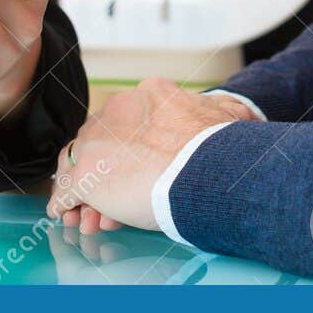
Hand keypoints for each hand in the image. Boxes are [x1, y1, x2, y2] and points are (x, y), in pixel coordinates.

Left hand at [46, 79, 260, 232]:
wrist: (207, 170)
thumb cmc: (222, 149)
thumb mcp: (228, 115)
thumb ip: (226, 112)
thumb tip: (249, 116)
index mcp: (149, 94)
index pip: (125, 120)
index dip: (125, 149)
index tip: (132, 169)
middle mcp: (118, 110)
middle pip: (99, 142)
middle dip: (104, 172)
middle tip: (109, 198)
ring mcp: (98, 142)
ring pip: (79, 165)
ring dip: (84, 192)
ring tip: (90, 218)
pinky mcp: (86, 174)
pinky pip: (66, 190)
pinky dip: (63, 204)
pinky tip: (64, 213)